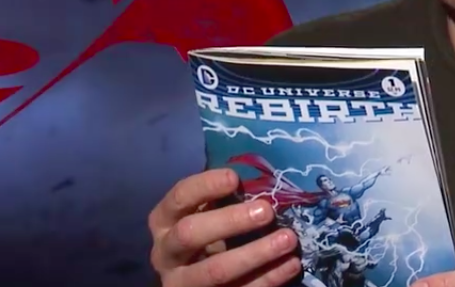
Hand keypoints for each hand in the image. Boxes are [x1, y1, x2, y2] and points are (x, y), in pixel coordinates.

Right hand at [148, 168, 300, 285]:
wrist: (195, 280)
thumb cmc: (204, 233)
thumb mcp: (203, 214)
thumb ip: (219, 200)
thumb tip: (256, 180)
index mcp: (163, 221)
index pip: (179, 197)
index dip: (205, 186)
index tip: (234, 178)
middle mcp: (166, 252)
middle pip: (190, 234)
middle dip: (230, 221)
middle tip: (266, 211)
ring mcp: (184, 282)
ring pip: (216, 271)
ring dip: (255, 254)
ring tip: (288, 239)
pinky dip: (269, 278)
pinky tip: (291, 263)